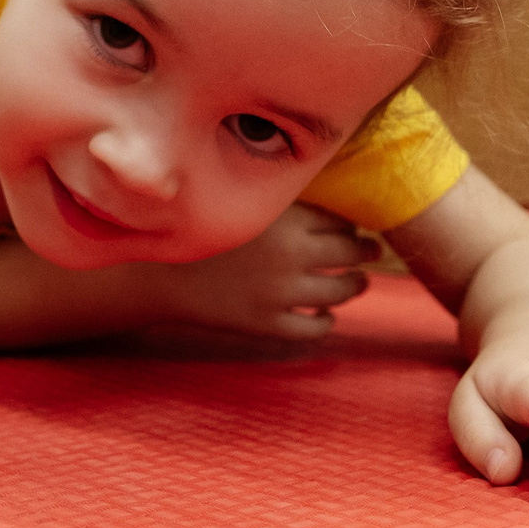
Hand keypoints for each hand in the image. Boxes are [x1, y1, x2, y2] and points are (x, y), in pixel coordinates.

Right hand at [170, 204, 375, 339]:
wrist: (157, 270)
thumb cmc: (200, 228)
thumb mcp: (242, 203)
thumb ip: (280, 199)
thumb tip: (326, 201)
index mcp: (286, 219)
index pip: (341, 222)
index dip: (353, 225)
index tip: (357, 226)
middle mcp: (290, 255)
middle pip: (350, 255)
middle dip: (366, 252)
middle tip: (371, 250)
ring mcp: (280, 293)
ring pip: (340, 292)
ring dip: (355, 286)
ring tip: (357, 282)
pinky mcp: (266, 324)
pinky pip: (313, 328)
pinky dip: (326, 322)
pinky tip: (325, 315)